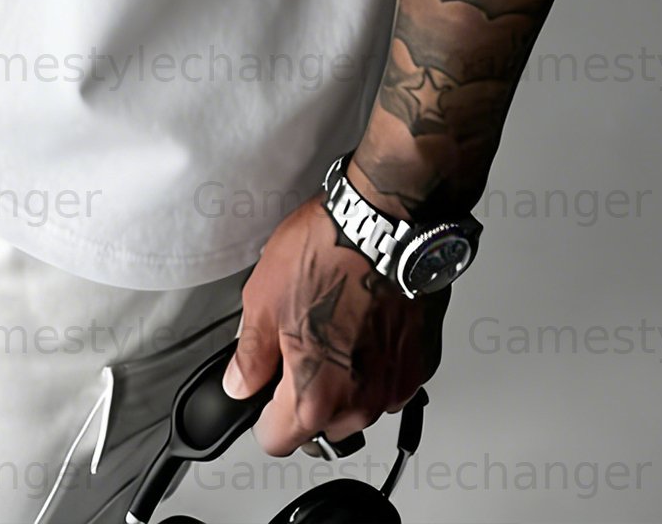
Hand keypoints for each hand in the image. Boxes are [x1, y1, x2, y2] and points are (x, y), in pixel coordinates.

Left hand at [222, 188, 447, 455]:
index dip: (263, 414)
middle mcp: (361, 402)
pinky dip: (377, 362)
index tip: (265, 391)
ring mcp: (396, 385)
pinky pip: (390, 379)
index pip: (277, 441)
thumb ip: (250, 355)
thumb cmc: (328, 251)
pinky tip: (367, 321)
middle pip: (321, 424)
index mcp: (315, 395)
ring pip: (358, 403)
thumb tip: (239, 383)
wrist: (386, 221)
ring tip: (337, 325)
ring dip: (346, 380)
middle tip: (302, 342)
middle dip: (308, 394)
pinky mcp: (422, 362)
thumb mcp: (264, 297)